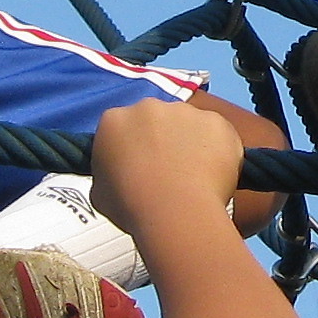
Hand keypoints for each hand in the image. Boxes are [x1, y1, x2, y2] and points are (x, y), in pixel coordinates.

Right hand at [85, 97, 245, 245]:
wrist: (176, 211)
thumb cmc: (131, 206)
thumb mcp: (100, 192)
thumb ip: (107, 172)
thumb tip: (118, 174)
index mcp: (114, 120)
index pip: (121, 127)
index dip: (131, 147)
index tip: (138, 166)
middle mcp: (149, 106)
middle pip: (156, 120)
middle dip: (161, 139)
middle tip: (167, 171)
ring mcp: (185, 111)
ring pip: (188, 124)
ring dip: (190, 142)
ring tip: (193, 176)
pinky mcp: (216, 121)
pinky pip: (217, 134)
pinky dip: (218, 150)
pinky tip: (214, 174)